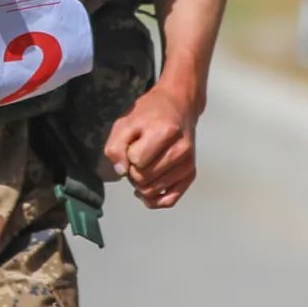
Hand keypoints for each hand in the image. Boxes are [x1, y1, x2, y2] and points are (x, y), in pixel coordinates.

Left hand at [104, 83, 196, 210]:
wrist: (178, 106)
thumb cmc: (149, 113)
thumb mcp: (126, 122)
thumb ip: (117, 146)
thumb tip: (122, 171)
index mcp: (165, 132)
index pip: (136, 161)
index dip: (127, 156)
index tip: (131, 146)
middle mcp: (181, 150)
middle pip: (144, 179)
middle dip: (132, 172)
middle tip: (134, 158)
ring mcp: (188, 164)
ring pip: (153, 191)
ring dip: (140, 184)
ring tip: (142, 167)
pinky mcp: (191, 174)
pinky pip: (169, 201)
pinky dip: (154, 200)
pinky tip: (146, 191)